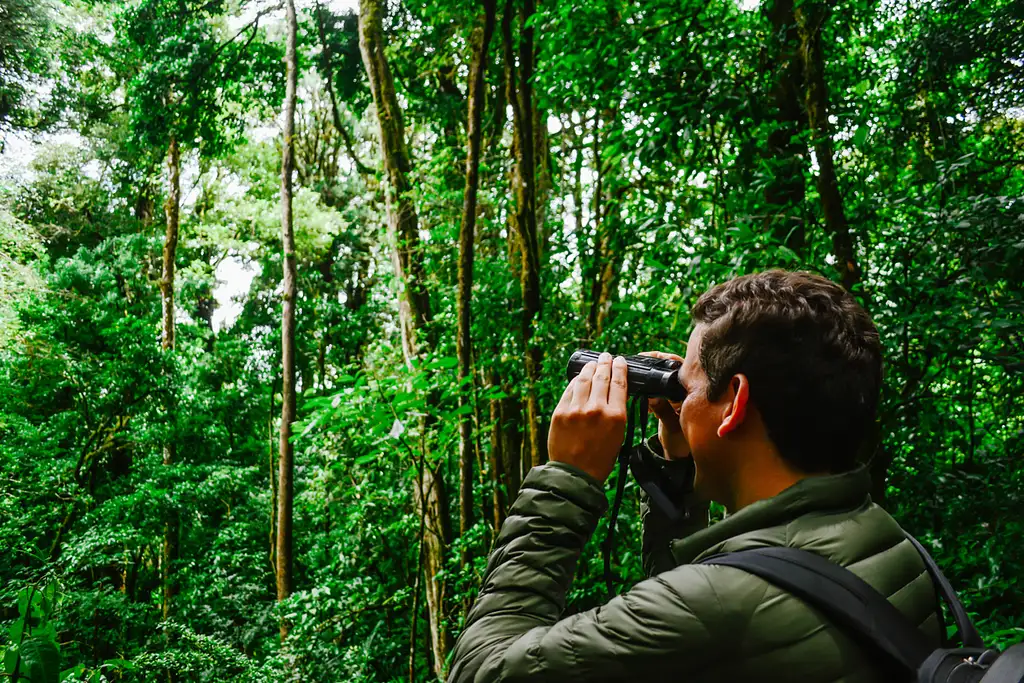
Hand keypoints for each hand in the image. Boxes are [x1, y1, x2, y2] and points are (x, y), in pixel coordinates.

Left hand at [548, 353, 627, 482]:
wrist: (575, 474)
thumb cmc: (600, 458)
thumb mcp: (619, 436)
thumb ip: (618, 412)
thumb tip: (616, 392)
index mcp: (615, 416)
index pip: (619, 383)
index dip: (619, 368)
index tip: (619, 361)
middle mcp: (596, 409)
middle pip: (602, 376)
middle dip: (605, 363)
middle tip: (607, 357)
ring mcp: (576, 409)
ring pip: (584, 379)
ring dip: (590, 368)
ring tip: (593, 363)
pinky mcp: (560, 412)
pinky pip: (569, 390)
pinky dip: (576, 381)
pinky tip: (579, 378)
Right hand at [640, 351, 689, 459]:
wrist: (677, 454)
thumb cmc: (680, 443)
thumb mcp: (672, 427)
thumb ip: (663, 411)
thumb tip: (651, 397)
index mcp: (694, 394)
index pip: (683, 368)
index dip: (667, 359)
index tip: (652, 356)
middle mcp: (688, 390)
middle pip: (673, 367)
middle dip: (657, 360)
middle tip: (641, 357)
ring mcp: (679, 394)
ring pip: (665, 374)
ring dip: (652, 369)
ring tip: (638, 365)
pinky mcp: (669, 399)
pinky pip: (659, 385)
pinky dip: (650, 382)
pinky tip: (639, 381)